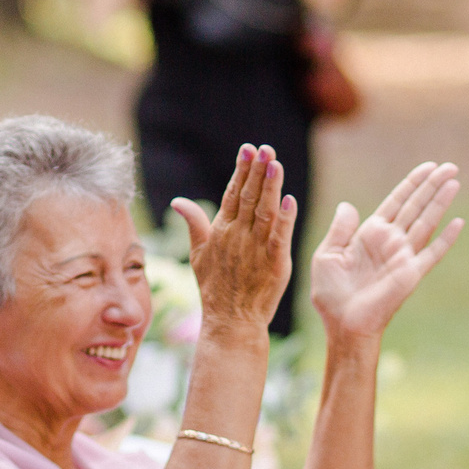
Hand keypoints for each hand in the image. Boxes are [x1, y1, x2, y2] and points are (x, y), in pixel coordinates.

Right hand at [172, 144, 295, 338]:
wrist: (230, 321)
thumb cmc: (215, 288)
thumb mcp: (198, 254)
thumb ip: (193, 224)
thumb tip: (178, 201)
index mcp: (221, 231)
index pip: (232, 194)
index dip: (241, 171)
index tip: (248, 149)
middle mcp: (238, 236)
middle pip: (248, 197)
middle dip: (256, 171)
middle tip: (265, 148)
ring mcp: (256, 250)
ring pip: (264, 212)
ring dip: (270, 188)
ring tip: (275, 164)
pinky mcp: (274, 264)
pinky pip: (279, 238)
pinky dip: (285, 220)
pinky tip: (290, 201)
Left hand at [309, 162, 463, 339]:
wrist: (342, 323)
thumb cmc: (331, 294)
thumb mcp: (327, 255)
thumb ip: (340, 229)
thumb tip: (347, 205)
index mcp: (370, 234)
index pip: (396, 202)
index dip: (412, 184)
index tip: (428, 167)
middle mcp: (390, 242)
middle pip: (415, 206)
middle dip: (432, 185)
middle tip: (450, 166)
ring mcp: (403, 256)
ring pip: (426, 222)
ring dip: (440, 202)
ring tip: (454, 181)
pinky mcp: (411, 273)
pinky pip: (432, 253)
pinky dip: (446, 239)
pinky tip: (459, 222)